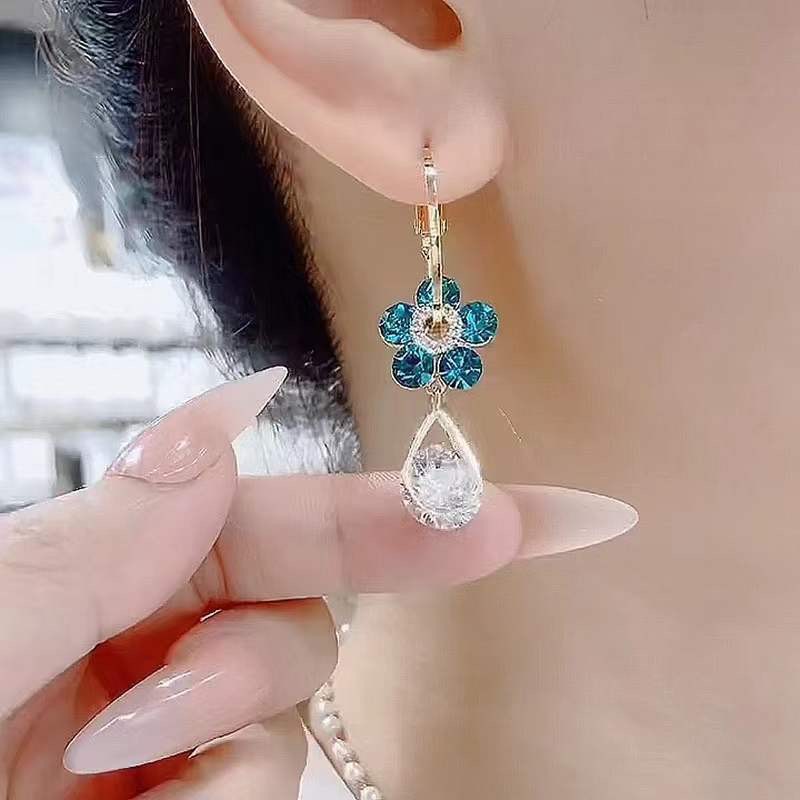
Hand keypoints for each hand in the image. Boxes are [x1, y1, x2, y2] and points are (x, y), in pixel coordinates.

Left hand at [0, 368, 635, 798]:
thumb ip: (114, 529)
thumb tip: (233, 408)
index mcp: (112, 569)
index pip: (290, 519)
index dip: (414, 515)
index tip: (528, 517)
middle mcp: (152, 637)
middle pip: (300, 615)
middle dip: (257, 661)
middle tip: (152, 719)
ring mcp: (169, 733)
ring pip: (285, 719)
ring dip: (223, 752)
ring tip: (108, 790)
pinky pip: (258, 793)